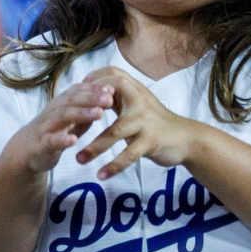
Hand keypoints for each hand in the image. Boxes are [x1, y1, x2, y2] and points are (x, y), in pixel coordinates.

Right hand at [5, 82, 115, 174]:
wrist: (25, 150)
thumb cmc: (55, 130)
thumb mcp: (73, 118)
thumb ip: (88, 108)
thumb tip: (110, 96)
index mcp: (61, 103)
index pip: (78, 91)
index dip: (95, 88)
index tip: (113, 88)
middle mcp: (53, 111)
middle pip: (72, 100)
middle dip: (92, 98)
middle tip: (109, 98)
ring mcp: (45, 127)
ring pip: (63, 116)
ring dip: (82, 114)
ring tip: (99, 114)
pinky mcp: (40, 144)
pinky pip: (50, 141)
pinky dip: (62, 140)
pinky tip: (74, 141)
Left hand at [74, 67, 203, 180]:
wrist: (185, 138)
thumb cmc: (156, 121)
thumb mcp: (138, 103)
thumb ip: (118, 96)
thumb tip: (92, 90)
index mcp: (134, 90)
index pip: (108, 76)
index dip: (88, 83)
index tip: (71, 96)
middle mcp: (139, 100)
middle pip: (105, 100)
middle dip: (84, 114)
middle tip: (65, 131)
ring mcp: (145, 120)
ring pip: (114, 132)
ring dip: (95, 147)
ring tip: (79, 160)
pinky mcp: (151, 140)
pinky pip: (129, 154)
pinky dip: (114, 166)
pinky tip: (101, 175)